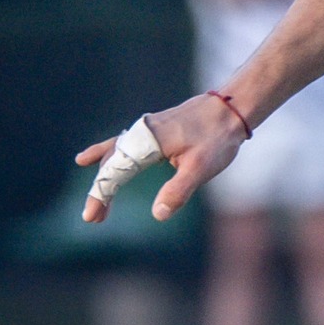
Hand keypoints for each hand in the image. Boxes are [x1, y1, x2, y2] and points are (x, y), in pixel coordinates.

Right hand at [75, 92, 248, 222]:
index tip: (91, 217)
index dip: (101, 195)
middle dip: (101, 191)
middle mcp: (141, 133)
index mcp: (147, 142)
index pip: (115, 173)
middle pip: (111, 164)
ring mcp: (147, 129)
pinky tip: (101, 157)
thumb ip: (178, 191)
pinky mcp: (156, 129)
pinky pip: (125, 143)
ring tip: (95, 198)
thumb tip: (158, 214)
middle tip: (92, 218)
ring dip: (105, 175)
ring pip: (116, 152)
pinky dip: (111, 154)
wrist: (232, 106)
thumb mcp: (201, 167)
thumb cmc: (218, 136)